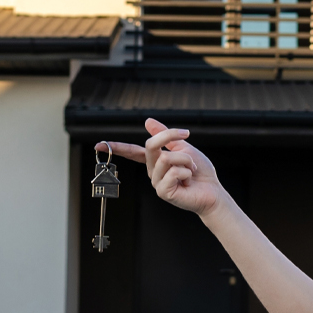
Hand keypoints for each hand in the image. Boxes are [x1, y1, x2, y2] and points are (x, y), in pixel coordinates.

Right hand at [96, 118, 229, 216]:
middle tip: (186, 137)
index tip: (99, 144)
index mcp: (155, 161)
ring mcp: (156, 183)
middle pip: (151, 145)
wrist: (213, 191)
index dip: (116, 147)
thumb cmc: (200, 172)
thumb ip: (166, 135)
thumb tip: (148, 121)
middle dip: (171, 137)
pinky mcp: (163, 192)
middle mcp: (153, 171)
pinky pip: (173, 172)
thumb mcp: (183, 146)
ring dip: (186, 159)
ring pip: (166, 158)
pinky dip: (186, 172)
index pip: (132, 152)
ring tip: (190, 169)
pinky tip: (188, 180)